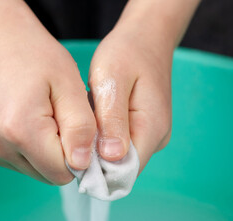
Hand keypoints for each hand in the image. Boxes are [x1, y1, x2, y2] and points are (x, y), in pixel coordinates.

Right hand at [0, 4, 96, 184]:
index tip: (83, 129)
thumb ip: (81, 128)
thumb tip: (83, 165)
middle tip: (66, 119)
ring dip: (52, 153)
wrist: (0, 45)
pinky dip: (38, 150)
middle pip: (51, 175)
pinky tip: (36, 123)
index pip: (63, 171)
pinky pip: (25, 164)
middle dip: (67, 154)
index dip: (82, 155)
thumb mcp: (71, 86)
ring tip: (50, 118)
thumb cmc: (39, 58)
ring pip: (39, 172)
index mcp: (20, 130)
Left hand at [89, 25, 172, 172]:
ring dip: (99, 144)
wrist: (146, 37)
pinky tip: (99, 115)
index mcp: (151, 129)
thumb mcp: (112, 80)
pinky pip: (122, 143)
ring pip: (120, 156)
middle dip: (96, 156)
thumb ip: (112, 120)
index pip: (125, 171)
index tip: (76, 150)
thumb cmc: (128, 53)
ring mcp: (152, 133)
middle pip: (121, 166)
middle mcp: (156, 137)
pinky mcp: (145, 128)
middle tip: (80, 128)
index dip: (98, 169)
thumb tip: (111, 158)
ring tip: (90, 117)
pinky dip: (106, 135)